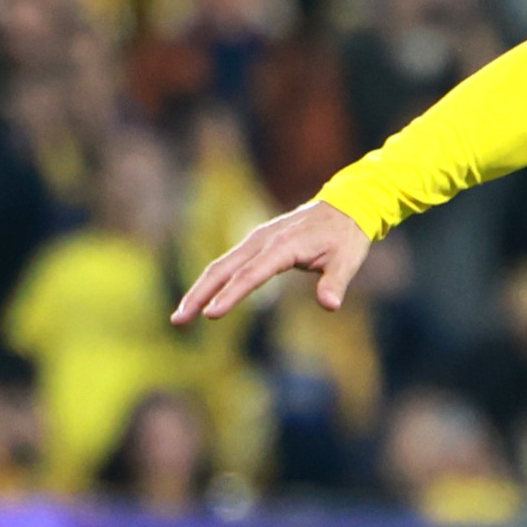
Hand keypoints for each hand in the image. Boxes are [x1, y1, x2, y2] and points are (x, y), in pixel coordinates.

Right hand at [173, 198, 374, 322]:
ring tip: (181, 317)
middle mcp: (263, 240)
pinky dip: (211, 282)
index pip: (252, 274)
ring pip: (220, 266)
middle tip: (178, 320)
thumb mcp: (348, 259)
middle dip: (199, 295)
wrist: (344, 206)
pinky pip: (228, 263)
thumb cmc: (346, 236)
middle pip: (223, 269)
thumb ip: (335, 282)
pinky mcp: (254, 243)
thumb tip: (330, 305)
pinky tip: (200, 300)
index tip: (212, 315)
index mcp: (284, 245)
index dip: (231, 295)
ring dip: (199, 290)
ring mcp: (255, 240)